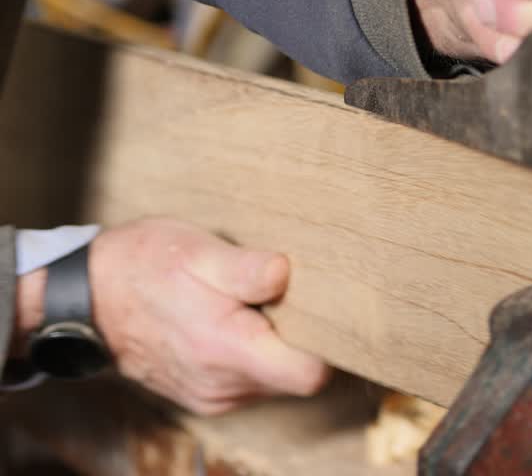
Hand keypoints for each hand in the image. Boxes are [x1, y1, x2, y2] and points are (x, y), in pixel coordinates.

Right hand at [16, 219, 330, 414]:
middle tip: (285, 296)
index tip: (329, 311)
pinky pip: (251, 380)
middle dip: (301, 338)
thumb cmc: (144, 266)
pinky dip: (253, 353)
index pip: (309, 374)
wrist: (86, 300)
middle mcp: (224, 385)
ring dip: (275, 345)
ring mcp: (214, 395)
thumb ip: (248, 269)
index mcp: (228, 350)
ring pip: (275, 378)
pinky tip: (235, 319)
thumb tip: (288, 274)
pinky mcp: (207, 395)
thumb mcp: (198, 252)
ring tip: (252, 304)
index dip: (329, 344)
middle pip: (297, 375)